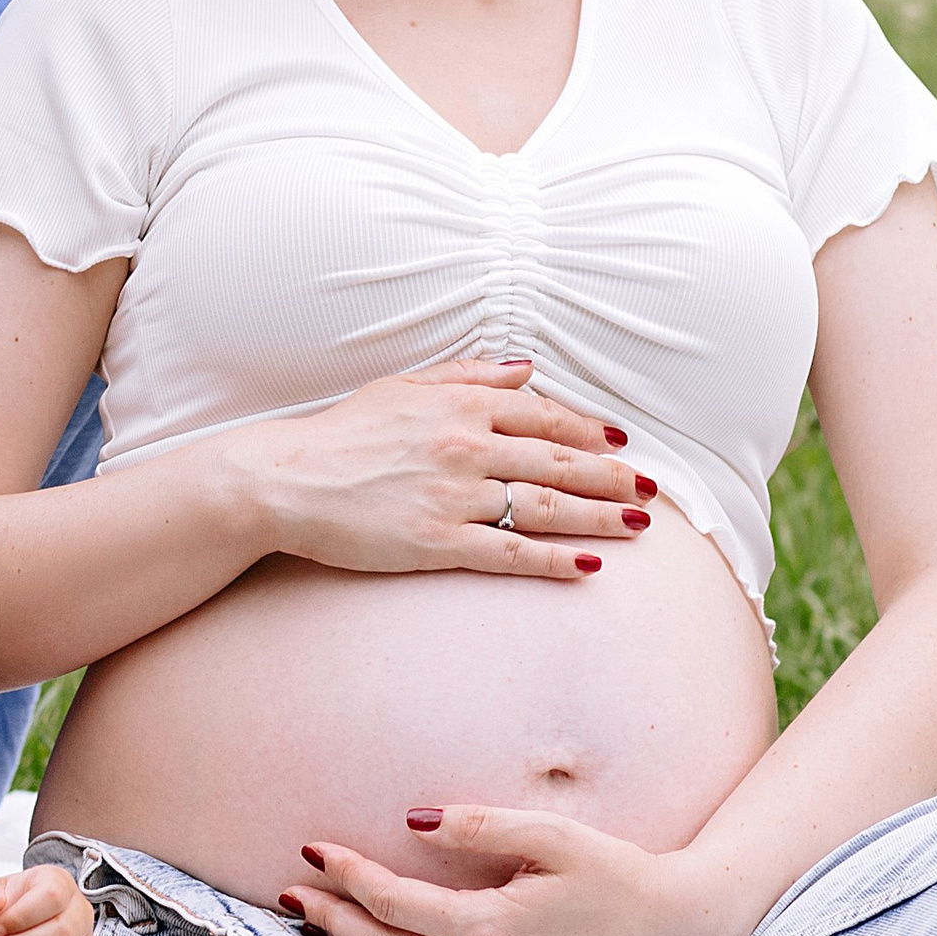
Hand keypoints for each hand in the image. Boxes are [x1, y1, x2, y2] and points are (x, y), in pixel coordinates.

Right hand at [231, 359, 654, 580]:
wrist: (286, 480)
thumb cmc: (342, 433)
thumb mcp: (402, 386)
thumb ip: (468, 375)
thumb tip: (526, 368)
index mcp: (459, 405)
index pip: (544, 415)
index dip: (590, 429)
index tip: (622, 444)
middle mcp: (465, 446)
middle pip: (558, 460)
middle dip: (611, 476)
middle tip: (650, 489)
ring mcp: (454, 496)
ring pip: (545, 506)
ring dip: (598, 515)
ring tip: (636, 525)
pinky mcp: (437, 542)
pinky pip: (510, 553)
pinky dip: (554, 561)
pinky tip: (587, 568)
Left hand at [282, 805, 751, 935]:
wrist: (681, 932)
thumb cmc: (619, 873)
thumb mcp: (552, 836)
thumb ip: (479, 825)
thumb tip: (413, 819)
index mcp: (492, 931)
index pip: (396, 904)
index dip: (348, 875)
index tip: (311, 849)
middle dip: (331, 920)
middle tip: (286, 894)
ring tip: (314, 921)